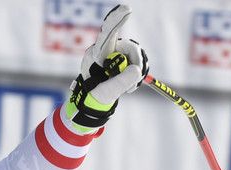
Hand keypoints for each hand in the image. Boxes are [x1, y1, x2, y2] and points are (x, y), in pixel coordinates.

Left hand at [67, 4, 148, 128]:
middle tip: (132, 85)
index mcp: (97, 54)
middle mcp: (106, 48)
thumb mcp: (107, 92)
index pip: (107, 34)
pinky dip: (136, 72)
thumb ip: (121, 82)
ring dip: (136, 71)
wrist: (93, 99)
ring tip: (126, 87)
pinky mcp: (121, 55)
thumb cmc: (95, 95)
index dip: (116, 20)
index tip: (126, 9)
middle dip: (136, 64)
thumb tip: (137, 69)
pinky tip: (128, 81)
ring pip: (136, 54)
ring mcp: (115, 51)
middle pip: (130, 47)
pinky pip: (137, 59)